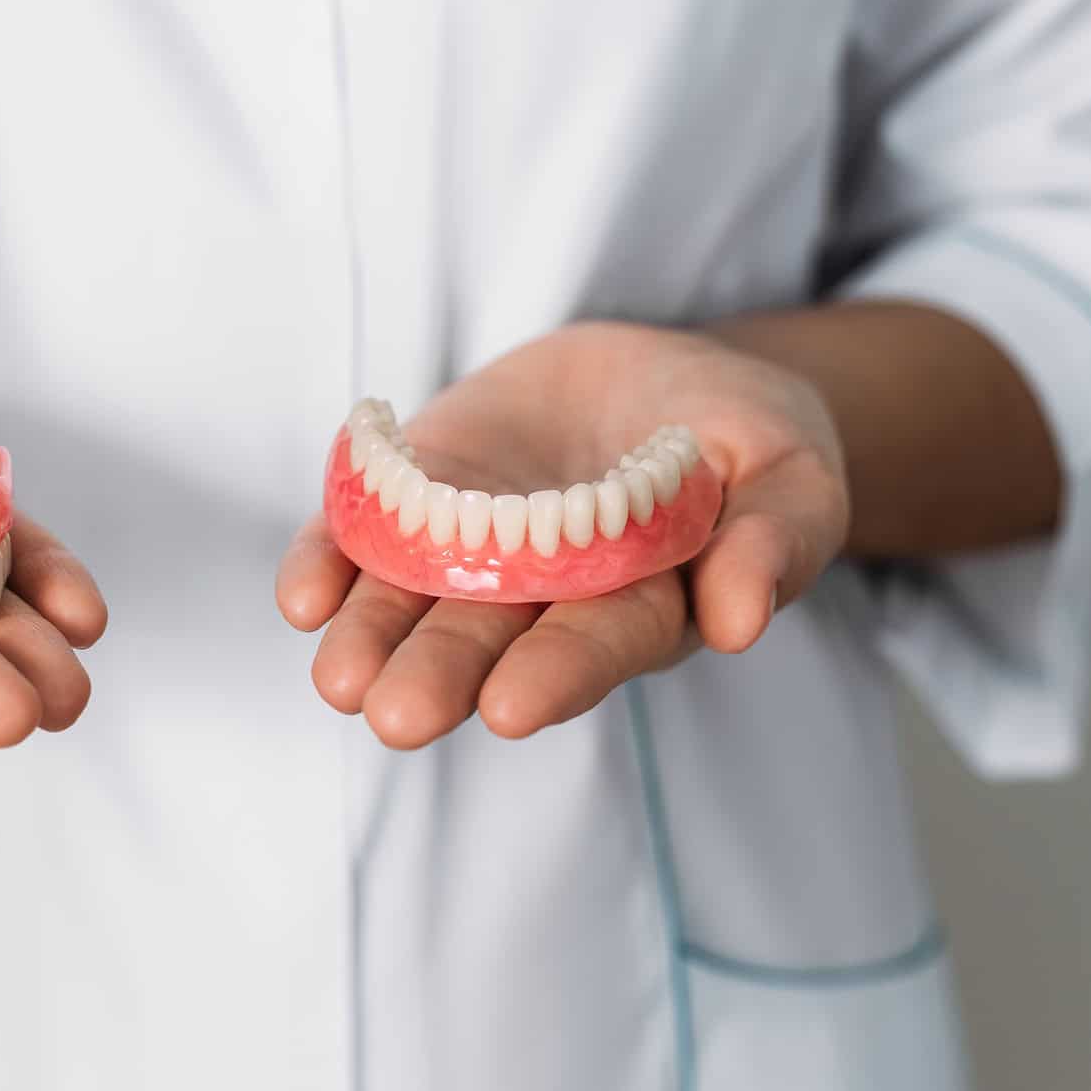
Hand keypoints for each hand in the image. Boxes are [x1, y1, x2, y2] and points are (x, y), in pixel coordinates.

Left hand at [275, 321, 847, 747]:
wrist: (659, 375)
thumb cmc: (740, 437)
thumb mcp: (789, 471)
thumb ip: (773, 540)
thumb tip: (743, 620)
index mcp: (639, 608)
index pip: (595, 647)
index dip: (556, 674)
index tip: (512, 706)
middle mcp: (542, 598)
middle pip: (487, 642)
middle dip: (442, 676)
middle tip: (398, 716)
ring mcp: (470, 551)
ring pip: (410, 605)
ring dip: (370, 639)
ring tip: (340, 680)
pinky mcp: (418, 497)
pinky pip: (362, 537)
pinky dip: (328, 564)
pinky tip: (302, 596)